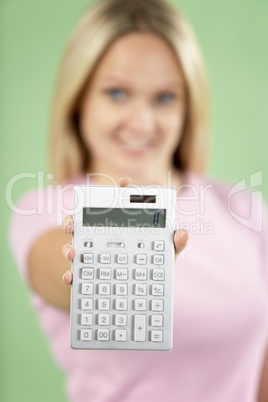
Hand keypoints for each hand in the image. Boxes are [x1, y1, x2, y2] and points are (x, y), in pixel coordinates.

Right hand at [62, 177, 188, 283]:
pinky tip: (72, 277)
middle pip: (86, 221)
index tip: (125, 183)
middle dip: (76, 218)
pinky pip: (75, 270)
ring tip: (72, 252)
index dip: (124, 190)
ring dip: (68, 246)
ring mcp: (93, 253)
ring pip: (75, 243)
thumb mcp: (165, 256)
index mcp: (124, 226)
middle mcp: (104, 235)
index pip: (122, 203)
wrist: (140, 289)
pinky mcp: (87, 271)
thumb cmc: (152, 266)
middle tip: (73, 222)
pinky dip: (71, 274)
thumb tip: (182, 233)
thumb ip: (174, 244)